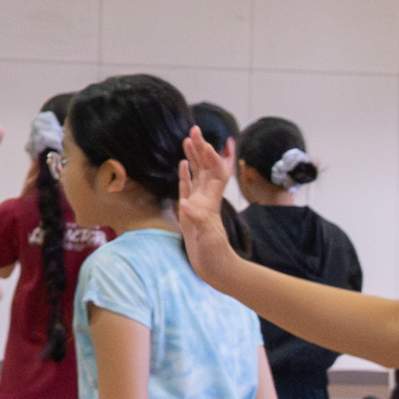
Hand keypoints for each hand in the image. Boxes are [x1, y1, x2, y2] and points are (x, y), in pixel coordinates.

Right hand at [177, 129, 240, 282]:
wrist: (216, 270)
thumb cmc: (213, 256)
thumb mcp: (205, 237)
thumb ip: (196, 220)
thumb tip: (185, 204)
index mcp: (210, 201)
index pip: (213, 172)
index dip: (209, 155)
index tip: (202, 139)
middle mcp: (206, 199)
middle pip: (206, 168)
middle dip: (202, 149)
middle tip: (194, 129)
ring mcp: (199, 204)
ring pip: (197, 175)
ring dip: (194, 157)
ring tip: (188, 140)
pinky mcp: (190, 213)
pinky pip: (188, 188)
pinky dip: (185, 174)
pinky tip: (183, 164)